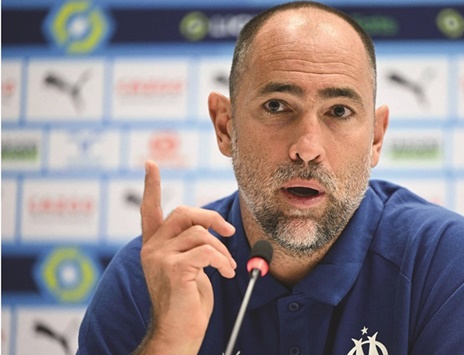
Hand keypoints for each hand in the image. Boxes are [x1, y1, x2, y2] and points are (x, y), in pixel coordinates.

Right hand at [136, 160, 236, 353]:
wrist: (178, 334)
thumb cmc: (187, 303)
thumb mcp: (189, 267)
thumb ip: (191, 245)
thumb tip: (212, 228)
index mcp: (154, 246)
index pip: (149, 210)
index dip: (151, 186)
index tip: (150, 164)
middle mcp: (152, 248)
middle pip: (184, 212)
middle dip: (212, 217)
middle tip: (229, 231)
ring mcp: (159, 258)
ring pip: (200, 233)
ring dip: (223, 249)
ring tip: (227, 267)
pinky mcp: (173, 268)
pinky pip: (207, 250)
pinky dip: (222, 260)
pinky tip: (225, 274)